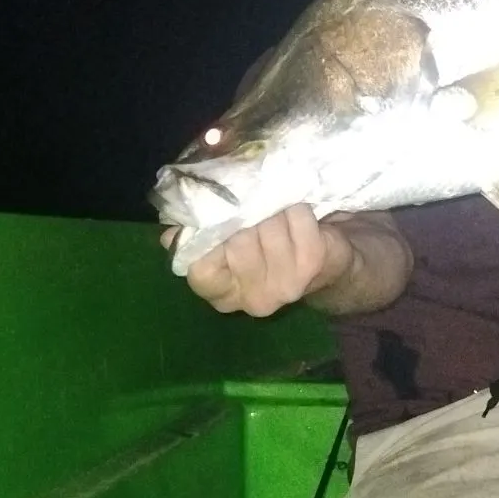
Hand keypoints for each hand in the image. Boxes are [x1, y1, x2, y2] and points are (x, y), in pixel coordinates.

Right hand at [161, 203, 351, 316]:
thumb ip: (197, 238)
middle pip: (236, 242)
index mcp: (223, 295)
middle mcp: (253, 298)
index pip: (200, 270)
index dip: (206, 237)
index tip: (216, 215)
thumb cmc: (266, 247)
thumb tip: (170, 235)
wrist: (328, 262)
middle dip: (243, 213)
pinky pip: (297, 220)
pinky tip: (296, 208)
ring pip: (266, 226)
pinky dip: (295, 208)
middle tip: (249, 198)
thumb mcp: (226, 245)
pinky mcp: (313, 263)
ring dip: (270, 205)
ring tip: (273, 201)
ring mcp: (285, 284)